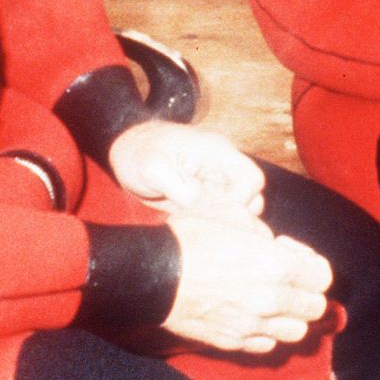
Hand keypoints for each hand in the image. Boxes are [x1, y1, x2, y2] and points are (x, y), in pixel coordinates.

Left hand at [109, 120, 265, 219]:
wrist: (125, 152)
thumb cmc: (139, 152)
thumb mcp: (152, 166)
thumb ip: (179, 186)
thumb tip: (199, 204)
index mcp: (218, 152)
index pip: (252, 179)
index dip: (240, 200)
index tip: (215, 212)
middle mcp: (222, 168)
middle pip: (253, 197)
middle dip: (235, 216)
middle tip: (206, 224)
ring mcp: (214, 185)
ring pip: (239, 210)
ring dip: (224, 222)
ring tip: (197, 226)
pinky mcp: (205, 199)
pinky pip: (220, 216)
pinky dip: (212, 225)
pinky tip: (191, 227)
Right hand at [163, 213, 333, 353]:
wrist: (149, 274)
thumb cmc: (187, 238)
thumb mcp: (229, 214)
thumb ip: (260, 230)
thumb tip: (268, 242)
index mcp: (277, 266)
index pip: (323, 277)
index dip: (310, 262)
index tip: (288, 252)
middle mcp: (272, 301)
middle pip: (315, 308)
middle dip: (306, 291)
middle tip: (284, 277)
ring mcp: (252, 326)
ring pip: (295, 333)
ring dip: (291, 316)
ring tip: (272, 301)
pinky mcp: (231, 342)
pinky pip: (265, 346)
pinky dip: (266, 333)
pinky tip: (252, 317)